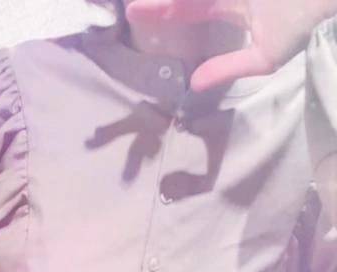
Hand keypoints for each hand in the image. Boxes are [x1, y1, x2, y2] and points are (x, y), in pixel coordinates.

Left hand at [125, 0, 336, 91]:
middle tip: (131, 4)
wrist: (331, 2)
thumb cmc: (305, 24)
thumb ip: (228, 68)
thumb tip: (194, 86)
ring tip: (139, 3)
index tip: (134, 14)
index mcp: (235, 5)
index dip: (163, 11)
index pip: (191, 7)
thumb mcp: (263, 56)